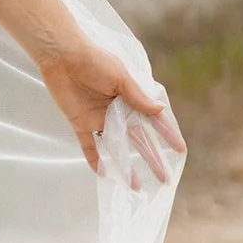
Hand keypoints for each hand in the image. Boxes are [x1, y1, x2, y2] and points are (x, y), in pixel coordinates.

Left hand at [36, 39, 187, 182]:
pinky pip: (89, 146)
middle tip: (164, 177)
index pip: (154, 120)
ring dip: (126, 165)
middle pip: (138, 139)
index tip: (181, 150)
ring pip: (116, 147)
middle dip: (152, 158)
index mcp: (131, 98)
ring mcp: (99, 119)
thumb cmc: (94, 60)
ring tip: (137, 185)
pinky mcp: (80, 123)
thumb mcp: (120, 76)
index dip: (168, 134)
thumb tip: (160, 111)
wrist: (62, 56)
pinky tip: (104, 174)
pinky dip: (95, 159)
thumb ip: (137, 96)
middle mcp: (118, 111)